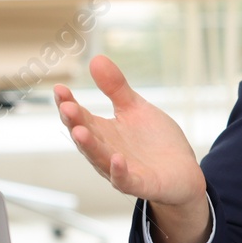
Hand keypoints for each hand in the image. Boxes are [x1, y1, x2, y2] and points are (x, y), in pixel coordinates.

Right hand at [55, 55, 209, 242]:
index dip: (68, 104)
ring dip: (89, 146)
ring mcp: (121, 169)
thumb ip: (116, 88)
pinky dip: (119, 171)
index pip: (80, 117)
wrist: (182, 172)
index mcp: (103, 132)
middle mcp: (106, 151)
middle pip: (86, 137)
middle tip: (66, 107)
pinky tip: (116, 159)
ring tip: (79, 131)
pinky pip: (125, 180)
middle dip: (75, 122)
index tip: (59, 88)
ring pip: (100, 159)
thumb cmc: (154, 141)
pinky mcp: (140, 184)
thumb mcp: (135, 108)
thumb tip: (96, 59)